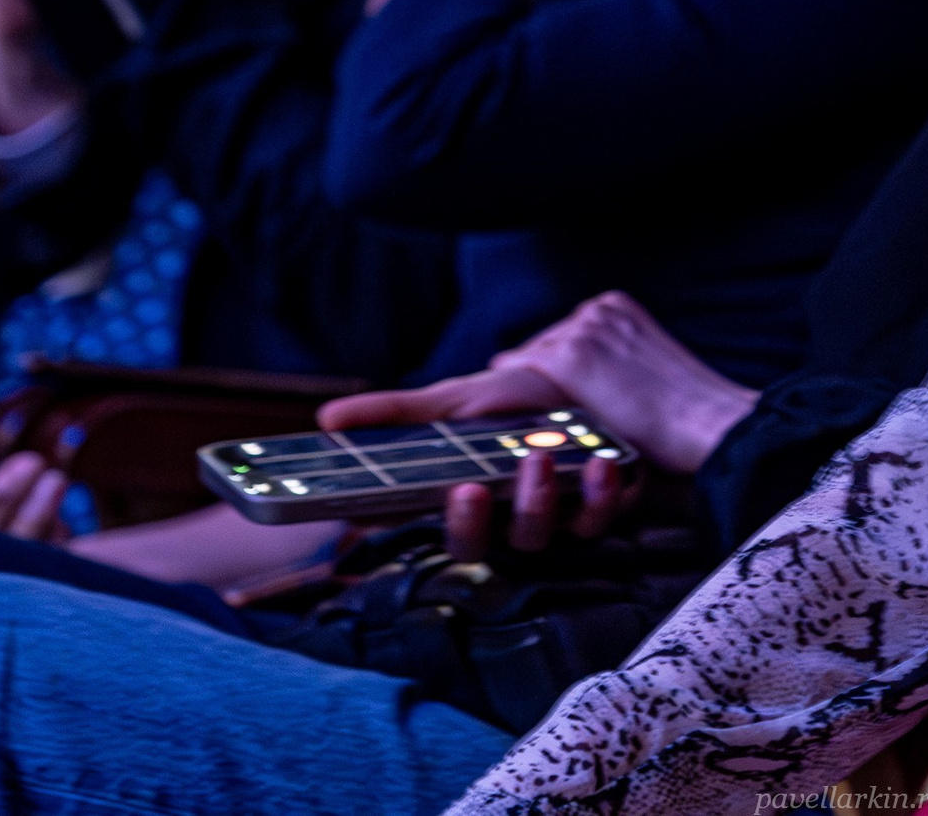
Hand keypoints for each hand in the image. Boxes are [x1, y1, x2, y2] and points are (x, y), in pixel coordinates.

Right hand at [319, 363, 642, 560]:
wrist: (581, 381)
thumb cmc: (512, 398)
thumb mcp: (454, 398)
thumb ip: (395, 413)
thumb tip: (326, 420)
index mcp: (464, 498)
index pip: (434, 525)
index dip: (430, 521)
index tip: (423, 498)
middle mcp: (504, 517)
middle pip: (482, 545)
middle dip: (473, 524)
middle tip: (468, 488)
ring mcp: (553, 517)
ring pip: (540, 536)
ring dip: (537, 502)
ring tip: (538, 458)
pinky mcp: (598, 507)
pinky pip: (599, 517)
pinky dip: (600, 494)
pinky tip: (601, 464)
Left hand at [491, 292, 757, 474]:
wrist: (711, 428)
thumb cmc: (690, 419)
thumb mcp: (650, 374)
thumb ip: (615, 370)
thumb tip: (588, 397)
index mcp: (618, 308)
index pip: (560, 336)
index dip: (550, 373)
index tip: (547, 401)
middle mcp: (596, 310)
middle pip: (538, 346)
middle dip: (535, 382)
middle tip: (532, 420)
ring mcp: (582, 331)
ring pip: (523, 362)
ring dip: (519, 393)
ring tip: (516, 425)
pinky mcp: (570, 358)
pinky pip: (513, 375)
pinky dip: (502, 397)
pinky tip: (496, 420)